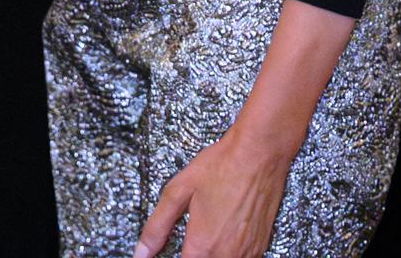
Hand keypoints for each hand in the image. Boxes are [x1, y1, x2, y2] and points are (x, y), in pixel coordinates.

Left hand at [134, 123, 302, 257]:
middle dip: (193, 254)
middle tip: (191, 237)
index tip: (177, 247)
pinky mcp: (259, 247)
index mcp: (202, 246)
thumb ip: (157, 227)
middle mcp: (227, 256)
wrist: (259, 152)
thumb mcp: (178, 191)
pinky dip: (228, 252)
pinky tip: (224, 233)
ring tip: (208, 231)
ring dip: (211, 254)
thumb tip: (141, 252)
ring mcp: (247, 253)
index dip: (175, 257)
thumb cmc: (221, 166)